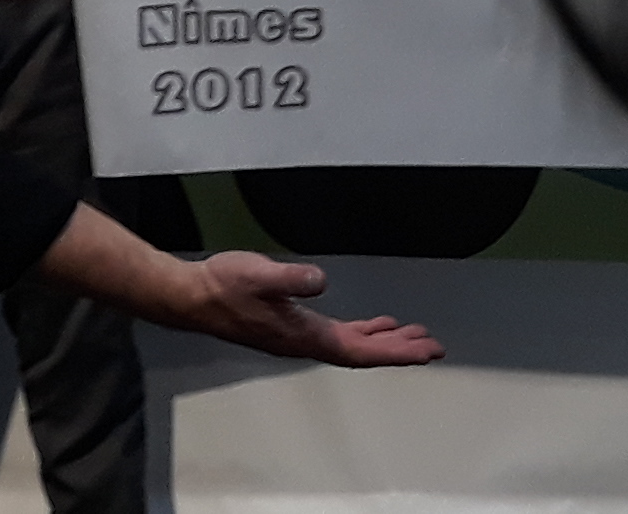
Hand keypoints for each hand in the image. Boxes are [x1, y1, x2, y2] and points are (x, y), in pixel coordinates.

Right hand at [159, 249, 441, 367]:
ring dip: (385, 342)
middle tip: (434, 346)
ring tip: (415, 337)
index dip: (395, 352)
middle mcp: (306, 343)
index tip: (425, 351)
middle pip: (363, 353)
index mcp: (304, 336)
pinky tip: (376, 324)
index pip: (359, 351)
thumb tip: (319, 282)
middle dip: (400, 350)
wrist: (192, 296)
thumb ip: (290, 280)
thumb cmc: (223, 286)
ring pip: (354, 345)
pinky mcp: (293, 326)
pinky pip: (340, 335)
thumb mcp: (258, 275)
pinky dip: (363, 332)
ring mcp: (299, 336)